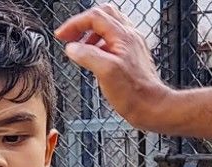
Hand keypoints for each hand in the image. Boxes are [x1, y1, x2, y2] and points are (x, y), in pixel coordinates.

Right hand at [54, 4, 171, 130]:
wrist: (150, 105)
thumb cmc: (132, 93)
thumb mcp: (105, 72)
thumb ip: (87, 56)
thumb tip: (72, 48)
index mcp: (122, 36)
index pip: (95, 17)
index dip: (75, 24)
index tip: (61, 35)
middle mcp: (128, 36)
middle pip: (103, 15)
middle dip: (82, 23)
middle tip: (69, 36)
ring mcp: (130, 45)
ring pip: (108, 26)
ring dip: (89, 33)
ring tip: (78, 48)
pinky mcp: (130, 56)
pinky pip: (112, 41)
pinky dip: (98, 44)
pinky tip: (92, 58)